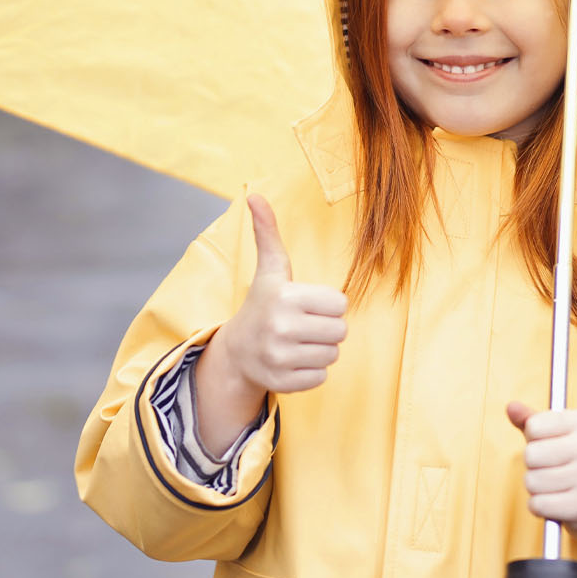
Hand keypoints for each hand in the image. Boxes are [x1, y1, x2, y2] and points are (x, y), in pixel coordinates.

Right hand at [212, 194, 348, 394]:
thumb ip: (267, 233)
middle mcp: (280, 327)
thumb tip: (255, 194)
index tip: (307, 305)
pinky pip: (322, 378)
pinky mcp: (282, 383)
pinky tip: (293, 361)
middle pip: (341, 331)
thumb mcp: (269, 269)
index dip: (328, 304)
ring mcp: (280, 357)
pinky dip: (311, 372)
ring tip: (298, 343)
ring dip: (320, 350)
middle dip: (327, 328)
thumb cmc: (263, 304)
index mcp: (284, 296)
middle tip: (304, 325)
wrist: (236, 352)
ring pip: (333, 354)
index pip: (340, 304)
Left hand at [506, 401, 576, 541]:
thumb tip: (511, 407)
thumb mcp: (556, 436)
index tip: (552, 447)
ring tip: (556, 487)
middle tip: (553, 470)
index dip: (534, 440)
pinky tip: (557, 503)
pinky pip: (537, 504)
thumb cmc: (572, 463)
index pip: (533, 426)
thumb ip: (531, 420)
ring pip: (531, 481)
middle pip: (530, 454)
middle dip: (533, 466)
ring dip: (536, 488)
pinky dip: (540, 507)